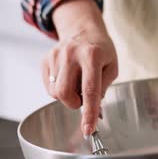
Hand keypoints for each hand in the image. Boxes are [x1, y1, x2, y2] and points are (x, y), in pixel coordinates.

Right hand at [42, 0, 117, 135]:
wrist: (83, 29)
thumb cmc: (101, 50)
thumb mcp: (112, 66)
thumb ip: (103, 88)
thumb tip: (93, 110)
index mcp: (92, 55)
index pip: (90, 90)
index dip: (89, 113)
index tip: (88, 129)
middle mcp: (71, 54)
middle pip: (65, 93)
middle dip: (74, 103)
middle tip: (83, 97)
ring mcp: (56, 55)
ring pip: (55, 92)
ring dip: (67, 96)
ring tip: (76, 83)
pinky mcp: (46, 59)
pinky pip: (49, 86)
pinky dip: (59, 88)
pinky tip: (68, 78)